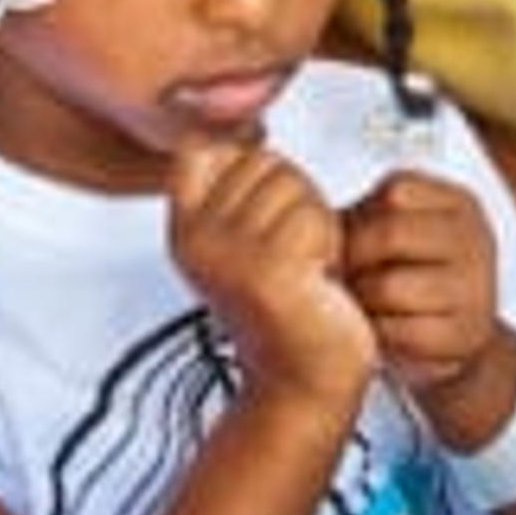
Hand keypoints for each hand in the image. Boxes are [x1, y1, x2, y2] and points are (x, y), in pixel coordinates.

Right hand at [168, 141, 372, 405]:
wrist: (304, 385)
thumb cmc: (287, 312)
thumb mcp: (241, 245)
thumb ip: (233, 192)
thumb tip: (244, 129)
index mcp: (184, 230)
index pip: (204, 148)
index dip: (251, 168)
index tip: (265, 220)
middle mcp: (197, 240)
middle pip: (263, 160)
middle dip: (295, 198)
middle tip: (294, 253)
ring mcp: (229, 256)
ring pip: (292, 184)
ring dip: (316, 222)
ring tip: (305, 267)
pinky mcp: (269, 272)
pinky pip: (315, 217)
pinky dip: (330, 244)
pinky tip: (318, 279)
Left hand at [340, 171, 500, 394]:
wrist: (451, 337)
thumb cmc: (410, 275)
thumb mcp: (396, 232)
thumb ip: (364, 218)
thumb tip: (308, 217)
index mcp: (459, 204)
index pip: (395, 191)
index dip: (360, 217)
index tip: (352, 241)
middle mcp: (476, 239)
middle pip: (390, 234)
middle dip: (354, 259)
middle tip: (345, 278)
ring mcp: (476, 287)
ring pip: (390, 286)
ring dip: (362, 300)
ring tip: (362, 305)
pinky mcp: (466, 334)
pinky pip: (400, 331)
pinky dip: (379, 335)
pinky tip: (382, 332)